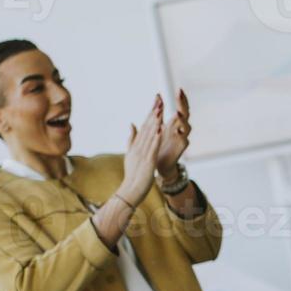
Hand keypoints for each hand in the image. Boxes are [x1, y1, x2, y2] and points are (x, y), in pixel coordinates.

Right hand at [117, 94, 164, 208]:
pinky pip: (153, 148)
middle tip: (160, 100)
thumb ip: (131, 139)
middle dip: (154, 113)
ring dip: (155, 122)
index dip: (150, 113)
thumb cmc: (132, 174)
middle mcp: (138, 147)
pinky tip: (161, 130)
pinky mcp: (148, 162)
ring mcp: (142, 154)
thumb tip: (131, 123)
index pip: (144, 126)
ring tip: (161, 110)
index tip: (157, 102)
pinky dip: (156, 139)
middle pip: (147, 127)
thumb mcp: (130, 154)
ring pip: (150, 135)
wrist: (130, 190)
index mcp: (136, 145)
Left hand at [155, 88, 191, 180]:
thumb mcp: (157, 127)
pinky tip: (178, 131)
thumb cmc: (159, 145)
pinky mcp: (181, 148)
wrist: (160, 164)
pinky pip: (184, 140)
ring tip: (178, 112)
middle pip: (185, 113)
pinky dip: (181, 135)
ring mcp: (182, 138)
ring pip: (187, 126)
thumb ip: (157, 114)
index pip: (180, 108)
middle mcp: (180, 128)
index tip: (178, 88)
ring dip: (183, 119)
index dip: (180, 99)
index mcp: (174, 123)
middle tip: (179, 94)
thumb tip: (157, 98)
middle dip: (183, 103)